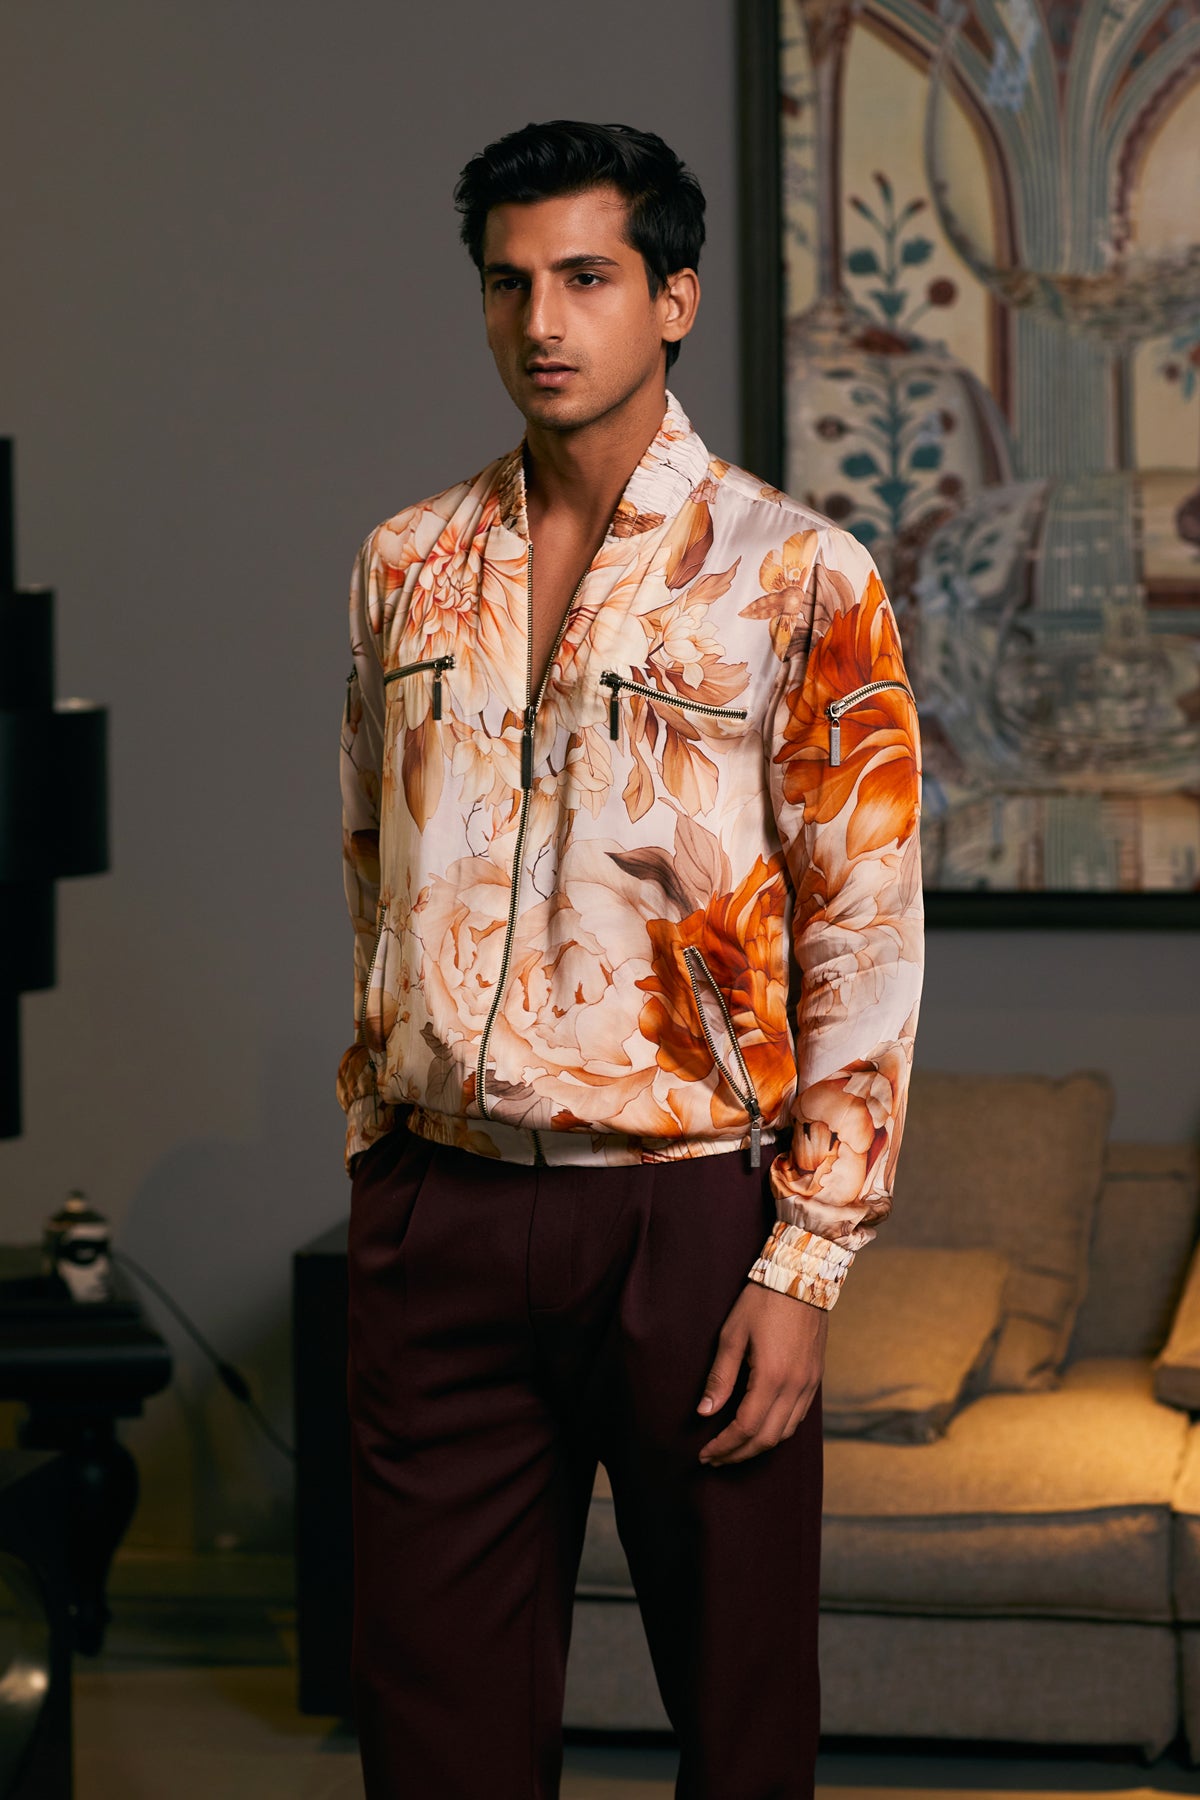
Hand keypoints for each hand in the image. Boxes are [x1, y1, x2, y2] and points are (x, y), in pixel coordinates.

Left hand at [696, 1281, 827, 1465]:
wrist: (801, 1276)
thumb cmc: (761, 1301)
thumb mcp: (732, 1335)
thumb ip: (720, 1377)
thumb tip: (705, 1412)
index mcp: (772, 1377)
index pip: (746, 1428)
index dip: (724, 1446)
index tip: (705, 1453)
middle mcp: (796, 1386)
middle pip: (767, 1439)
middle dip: (738, 1454)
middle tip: (714, 1458)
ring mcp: (810, 1384)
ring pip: (785, 1432)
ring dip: (758, 1446)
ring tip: (733, 1449)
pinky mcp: (815, 1378)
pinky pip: (798, 1418)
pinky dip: (777, 1431)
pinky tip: (760, 1428)